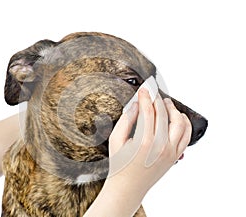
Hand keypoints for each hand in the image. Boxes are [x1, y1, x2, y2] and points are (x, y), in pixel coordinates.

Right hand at [84, 89, 191, 216]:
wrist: (128, 187)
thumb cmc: (119, 164)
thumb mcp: (115, 140)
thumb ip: (126, 120)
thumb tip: (137, 104)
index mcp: (144, 142)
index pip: (148, 111)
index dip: (146, 97)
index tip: (144, 89)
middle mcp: (161, 146)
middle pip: (164, 114)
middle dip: (157, 99)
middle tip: (153, 92)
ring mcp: (171, 152)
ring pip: (179, 123)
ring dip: (173, 109)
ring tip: (166, 103)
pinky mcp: (175, 157)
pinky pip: (186, 136)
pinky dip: (185, 123)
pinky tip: (178, 117)